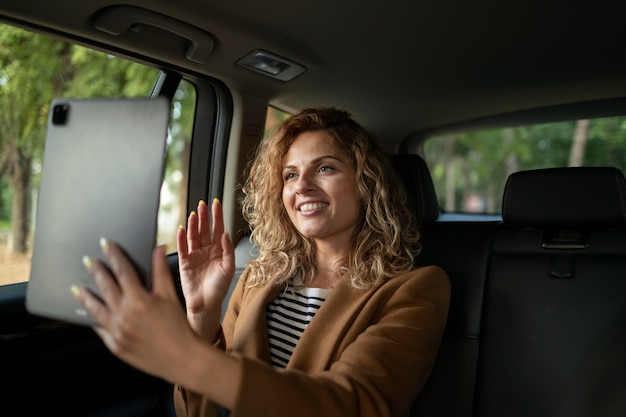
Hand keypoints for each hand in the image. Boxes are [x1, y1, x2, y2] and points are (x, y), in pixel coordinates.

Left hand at [73, 240, 197, 380]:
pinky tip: (89, 312)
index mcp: (139, 299)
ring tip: (78, 287)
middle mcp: (124, 314)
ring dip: (85, 295)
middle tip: (88, 261)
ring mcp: (116, 331)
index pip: (122, 271)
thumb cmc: (178, 328)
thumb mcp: (170, 296)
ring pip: (95, 308)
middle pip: (105, 286)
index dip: (113, 255)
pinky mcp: (114, 345)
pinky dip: (92, 318)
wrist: (181, 358)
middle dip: (96, 271)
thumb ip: (160, 271)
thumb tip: (158, 250)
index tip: (106, 245)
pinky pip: (98, 328)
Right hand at [177, 199, 234, 333]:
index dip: (217, 216)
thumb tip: (225, 234)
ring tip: (194, 215)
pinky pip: (182, 247)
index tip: (217, 204)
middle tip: (203, 205)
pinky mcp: (184, 262)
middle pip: (204, 229)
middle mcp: (206, 250)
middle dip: (204, 217)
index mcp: (219, 250)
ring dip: (193, 225)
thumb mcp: (228, 268)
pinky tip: (182, 229)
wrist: (206, 304)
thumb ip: (228, 250)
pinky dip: (181, 238)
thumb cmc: (218, 288)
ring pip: (193, 236)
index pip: (218, 229)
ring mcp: (195, 255)